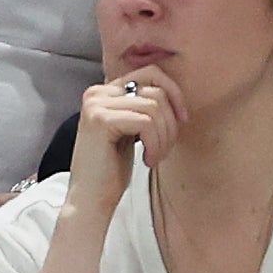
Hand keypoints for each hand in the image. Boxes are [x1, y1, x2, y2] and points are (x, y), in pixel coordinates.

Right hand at [67, 68, 185, 218]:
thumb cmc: (113, 169)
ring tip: (155, 156)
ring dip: (164, 136)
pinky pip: (146, 121)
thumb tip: (173, 91)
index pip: (151, 72)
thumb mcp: (131, 129)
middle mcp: (97, 92)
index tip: (182, 120)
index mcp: (104, 91)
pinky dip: (155, 143)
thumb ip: (143, 106)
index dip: (174, 94)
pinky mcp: (100, 120)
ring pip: (154, 106)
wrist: (90, 199)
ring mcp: (96, 105)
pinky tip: (147, 160)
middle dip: (170, 121)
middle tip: (165, 147)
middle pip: (156, 89)